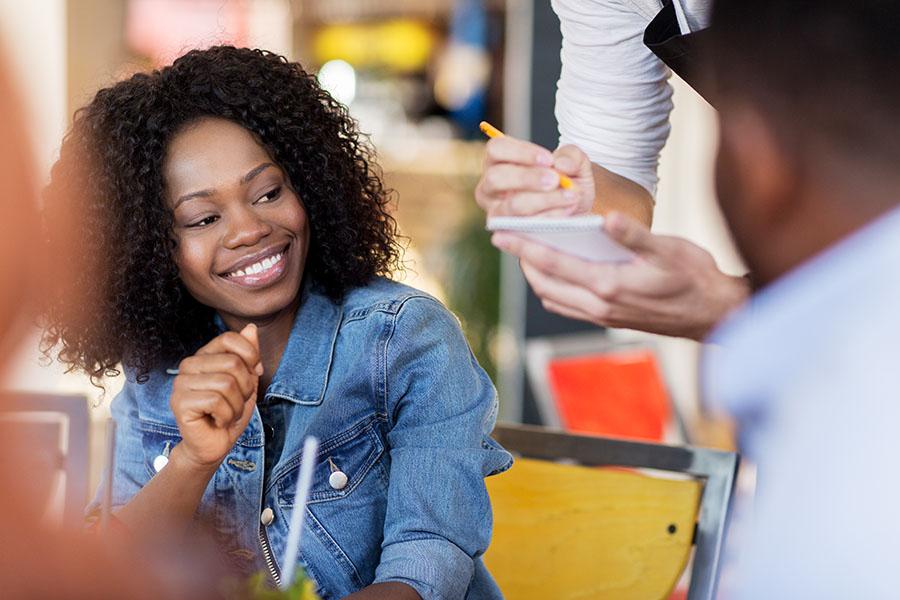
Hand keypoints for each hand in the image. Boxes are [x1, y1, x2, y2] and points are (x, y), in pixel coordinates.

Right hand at [169, 324, 262, 468]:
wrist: (214, 445)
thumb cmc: (229, 412)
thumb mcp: (246, 381)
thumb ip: (248, 355)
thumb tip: (251, 328)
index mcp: (204, 356)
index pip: (230, 339)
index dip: (250, 356)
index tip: (251, 374)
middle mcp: (189, 365)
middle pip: (233, 364)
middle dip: (245, 388)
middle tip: (235, 402)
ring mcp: (181, 383)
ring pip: (226, 384)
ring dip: (236, 405)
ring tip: (226, 413)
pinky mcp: (179, 402)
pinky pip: (216, 401)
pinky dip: (226, 416)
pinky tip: (217, 421)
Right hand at [476, 135, 593, 216]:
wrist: (576, 211)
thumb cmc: (567, 182)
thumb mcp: (575, 163)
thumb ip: (572, 157)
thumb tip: (561, 164)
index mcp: (499, 160)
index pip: (497, 149)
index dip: (520, 152)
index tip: (548, 159)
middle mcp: (490, 186)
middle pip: (495, 177)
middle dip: (527, 178)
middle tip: (554, 180)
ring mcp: (495, 210)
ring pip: (511, 205)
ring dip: (542, 200)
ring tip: (568, 196)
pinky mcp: (507, 232)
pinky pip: (522, 227)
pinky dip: (547, 218)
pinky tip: (565, 211)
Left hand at [492, 212, 749, 339]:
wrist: (714, 314)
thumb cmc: (694, 277)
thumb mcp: (668, 249)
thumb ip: (634, 235)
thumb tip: (607, 219)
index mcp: (608, 285)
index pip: (553, 263)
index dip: (523, 247)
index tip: (501, 234)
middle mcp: (599, 305)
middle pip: (545, 283)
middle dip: (522, 260)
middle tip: (507, 238)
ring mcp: (602, 316)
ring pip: (553, 297)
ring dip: (536, 275)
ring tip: (527, 251)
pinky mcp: (608, 319)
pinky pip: (567, 305)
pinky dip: (553, 288)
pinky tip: (556, 270)